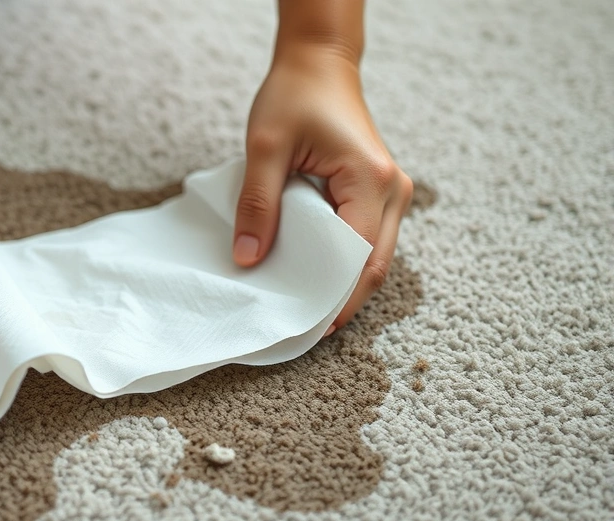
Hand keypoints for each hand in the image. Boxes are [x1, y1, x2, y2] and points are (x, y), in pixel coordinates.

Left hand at [234, 47, 412, 333]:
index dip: (332, 297)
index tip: (303, 327)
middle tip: (303, 332)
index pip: (357, 256)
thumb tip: (249, 259)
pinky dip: (343, 266)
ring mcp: (391, 193)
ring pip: (374, 258)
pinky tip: (313, 280)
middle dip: (341, 303)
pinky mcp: (378, 194)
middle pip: (374, 266)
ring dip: (343, 287)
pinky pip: (367, 242)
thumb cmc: (293, 96)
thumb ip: (258, 204)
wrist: (318, 64)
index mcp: (370, 180)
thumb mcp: (264, 148)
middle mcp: (393, 190)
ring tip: (305, 313)